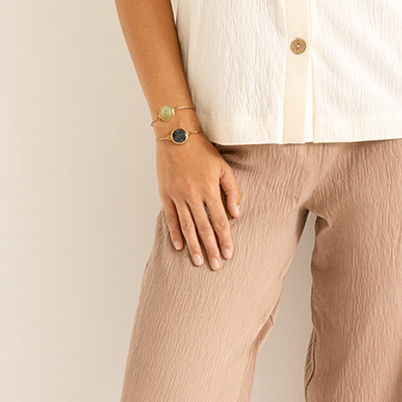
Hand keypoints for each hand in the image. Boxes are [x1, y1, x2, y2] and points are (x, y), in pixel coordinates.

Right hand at [157, 133, 241, 268]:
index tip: (229, 254)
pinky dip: (174, 233)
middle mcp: (193, 195)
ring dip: (193, 246)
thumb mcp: (223, 167)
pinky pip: (170, 218)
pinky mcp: (165, 194)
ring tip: (198, 262)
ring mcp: (177, 196)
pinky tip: (180, 246)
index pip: (220, 221)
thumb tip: (236, 214)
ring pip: (187, 227)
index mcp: (209, 189)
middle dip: (211, 249)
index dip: (225, 239)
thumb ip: (232, 191)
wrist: (176, 135)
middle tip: (216, 266)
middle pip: (204, 228)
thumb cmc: (202, 150)